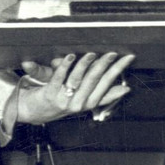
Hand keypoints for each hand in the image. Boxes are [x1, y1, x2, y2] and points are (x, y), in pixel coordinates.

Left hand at [15, 52, 134, 123]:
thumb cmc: (62, 101)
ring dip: (85, 64)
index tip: (129, 57)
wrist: (35, 111)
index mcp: (90, 103)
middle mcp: (79, 104)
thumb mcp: (85, 100)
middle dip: (105, 65)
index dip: (118, 70)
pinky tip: (70, 56)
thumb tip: (126, 89)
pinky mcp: (50, 95)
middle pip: (95, 80)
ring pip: (78, 78)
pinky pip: (59, 78)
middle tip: (112, 52)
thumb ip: (104, 95)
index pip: (108, 83)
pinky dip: (65, 66)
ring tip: (92, 53)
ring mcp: (65, 100)